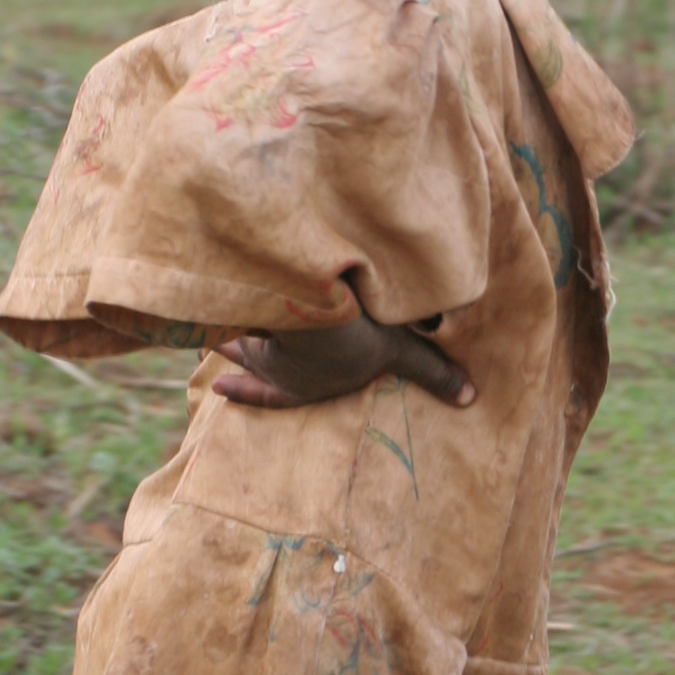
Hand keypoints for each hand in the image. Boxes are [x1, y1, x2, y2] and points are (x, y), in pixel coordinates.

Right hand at [213, 289, 473, 412]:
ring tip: (208, 318)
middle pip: (249, 362)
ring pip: (232, 331)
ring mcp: (253, 329)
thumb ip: (433, 372)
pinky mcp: (244, 299)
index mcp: (301, 382)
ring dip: (222, 325)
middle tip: (214, 362)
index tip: (220, 387)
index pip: (274, 395)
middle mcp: (271, 360)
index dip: (253, 394)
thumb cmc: (359, 335)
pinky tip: (202, 275)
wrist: (318, 303)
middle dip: (235, 358)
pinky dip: (213, 293)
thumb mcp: (404, 352)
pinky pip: (223, 301)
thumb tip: (472, 399)